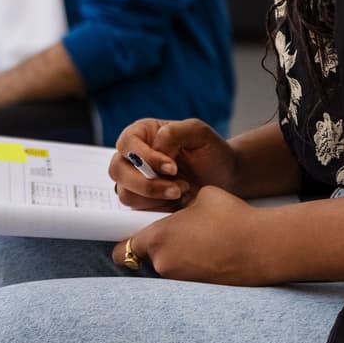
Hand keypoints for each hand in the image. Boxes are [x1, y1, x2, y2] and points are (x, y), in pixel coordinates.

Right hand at [109, 117, 237, 210]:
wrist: (225, 179)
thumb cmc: (211, 152)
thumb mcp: (199, 132)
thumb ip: (174, 132)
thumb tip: (155, 147)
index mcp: (142, 134)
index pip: (127, 144)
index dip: (145, 157)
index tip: (173, 168)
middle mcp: (132, 157)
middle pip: (118, 170)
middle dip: (147, 184)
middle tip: (177, 188)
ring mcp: (135, 181)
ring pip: (125, 193)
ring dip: (154, 198)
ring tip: (182, 192)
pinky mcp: (142, 202)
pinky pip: (137, 210)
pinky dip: (158, 209)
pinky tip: (178, 203)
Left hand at [112, 186, 273, 285]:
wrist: (264, 247)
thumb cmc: (233, 217)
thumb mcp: (201, 195)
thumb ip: (179, 202)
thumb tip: (175, 202)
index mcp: (158, 238)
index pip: (124, 249)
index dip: (127, 242)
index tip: (133, 237)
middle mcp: (164, 264)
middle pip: (149, 257)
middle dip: (161, 246)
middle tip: (184, 233)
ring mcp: (181, 281)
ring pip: (170, 266)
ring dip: (180, 256)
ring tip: (205, 242)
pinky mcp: (199, 291)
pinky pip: (187, 276)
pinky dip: (195, 266)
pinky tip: (215, 254)